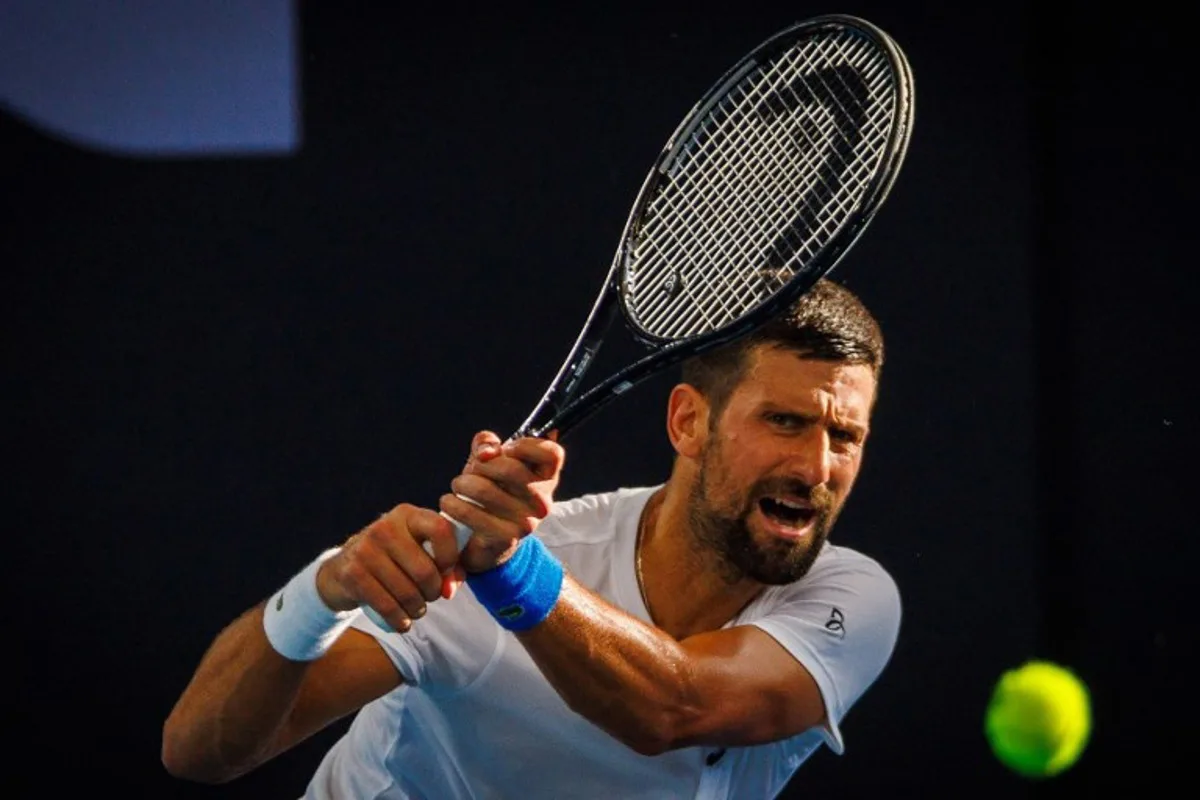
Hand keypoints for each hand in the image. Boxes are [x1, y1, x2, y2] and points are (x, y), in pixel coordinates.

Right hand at [316, 503, 462, 632]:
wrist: (342, 567)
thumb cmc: (393, 559)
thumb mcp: (418, 550)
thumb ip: (447, 565)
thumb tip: (449, 590)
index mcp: (407, 515)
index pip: (441, 529)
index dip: (450, 556)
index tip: (446, 571)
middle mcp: (385, 528)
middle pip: (425, 571)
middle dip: (433, 592)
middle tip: (430, 596)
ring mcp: (365, 550)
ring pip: (407, 593)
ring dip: (418, 609)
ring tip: (417, 609)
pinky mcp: (352, 574)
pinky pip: (387, 606)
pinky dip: (399, 620)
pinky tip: (403, 623)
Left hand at [441, 430, 564, 573]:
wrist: (486, 542)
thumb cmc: (492, 492)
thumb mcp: (490, 463)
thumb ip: (487, 444)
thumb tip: (486, 450)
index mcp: (546, 478)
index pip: (553, 454)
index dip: (527, 445)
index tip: (506, 449)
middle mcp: (542, 501)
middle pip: (511, 469)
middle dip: (480, 465)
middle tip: (471, 470)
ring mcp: (527, 522)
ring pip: (485, 490)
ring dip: (462, 483)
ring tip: (457, 486)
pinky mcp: (506, 538)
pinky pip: (472, 514)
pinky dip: (453, 505)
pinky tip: (449, 502)